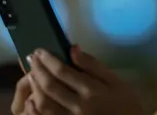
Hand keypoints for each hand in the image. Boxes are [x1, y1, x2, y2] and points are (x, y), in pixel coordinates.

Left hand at [10, 45, 144, 114]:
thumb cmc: (125, 103)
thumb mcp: (115, 80)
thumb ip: (93, 65)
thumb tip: (73, 49)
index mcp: (92, 91)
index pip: (62, 71)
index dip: (48, 59)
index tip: (40, 50)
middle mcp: (78, 106)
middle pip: (50, 86)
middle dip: (37, 69)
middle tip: (32, 58)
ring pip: (44, 104)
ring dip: (34, 87)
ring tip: (31, 74)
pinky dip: (35, 109)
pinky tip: (32, 98)